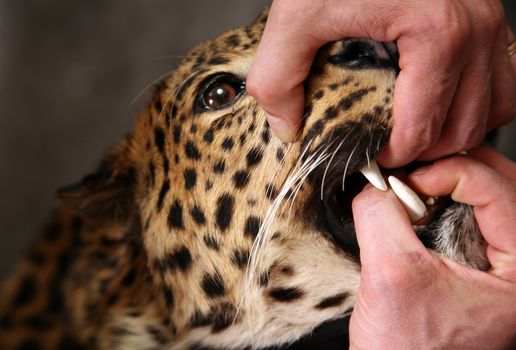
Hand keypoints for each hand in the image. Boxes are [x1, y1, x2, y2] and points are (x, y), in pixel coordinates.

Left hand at [247, 0, 515, 166]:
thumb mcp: (296, 15)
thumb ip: (279, 78)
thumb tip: (286, 126)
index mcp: (436, 33)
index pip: (423, 129)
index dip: (393, 155)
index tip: (369, 156)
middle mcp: (475, 29)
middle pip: (463, 128)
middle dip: (424, 151)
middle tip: (389, 151)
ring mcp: (488, 21)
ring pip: (494, 108)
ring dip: (455, 130)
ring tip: (417, 134)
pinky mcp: (486, 16)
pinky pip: (502, 78)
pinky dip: (477, 101)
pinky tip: (443, 103)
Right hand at [349, 146, 515, 348]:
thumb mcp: (389, 275)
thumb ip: (379, 216)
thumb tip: (373, 182)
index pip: (500, 191)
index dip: (449, 171)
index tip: (406, 179)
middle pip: (505, 185)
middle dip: (459, 165)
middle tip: (418, 164)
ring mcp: (501, 265)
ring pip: (491, 196)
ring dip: (453, 179)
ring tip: (417, 182)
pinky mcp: (478, 265)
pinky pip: (474, 214)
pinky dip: (447, 198)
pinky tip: (419, 203)